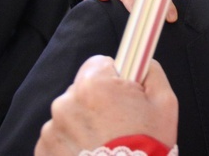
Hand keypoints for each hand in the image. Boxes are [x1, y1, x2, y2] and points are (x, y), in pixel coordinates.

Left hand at [35, 56, 177, 155]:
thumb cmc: (147, 143)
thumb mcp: (164, 102)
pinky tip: (92, 153)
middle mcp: (66, 102)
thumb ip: (151, 71)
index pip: (99, 63)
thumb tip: (142, 61)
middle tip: (119, 122)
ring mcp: (52, 129)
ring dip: (85, 122)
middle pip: (83, 89)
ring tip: (105, 142)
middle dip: (98, 100)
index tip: (123, 93)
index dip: (114, 77)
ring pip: (71, 113)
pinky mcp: (44, 150)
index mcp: (94, 85)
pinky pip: (60, 136)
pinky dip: (73, 143)